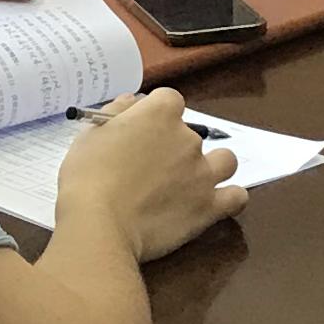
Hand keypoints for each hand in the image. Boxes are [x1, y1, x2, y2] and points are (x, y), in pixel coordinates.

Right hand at [57, 88, 249, 263]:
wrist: (100, 223)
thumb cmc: (88, 177)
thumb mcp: (91, 136)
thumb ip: (116, 113)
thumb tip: (132, 101)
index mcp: (160, 114)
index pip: (169, 101)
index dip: (156, 116)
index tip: (141, 132)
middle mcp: (188, 138)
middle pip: (191, 134)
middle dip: (175, 147)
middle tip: (151, 169)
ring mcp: (203, 172)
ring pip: (225, 160)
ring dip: (213, 167)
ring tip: (189, 183)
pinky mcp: (209, 206)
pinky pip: (236, 197)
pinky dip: (229, 199)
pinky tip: (213, 203)